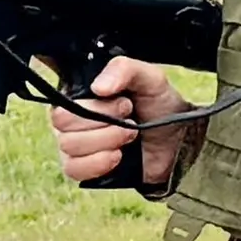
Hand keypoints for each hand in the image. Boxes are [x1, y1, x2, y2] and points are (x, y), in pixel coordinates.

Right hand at [50, 56, 194, 191]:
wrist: (177, 140)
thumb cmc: (159, 107)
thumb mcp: (149, 78)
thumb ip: (124, 69)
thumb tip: (98, 87)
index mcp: (79, 97)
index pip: (63, 107)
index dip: (95, 108)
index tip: (125, 104)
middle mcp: (70, 121)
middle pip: (64, 129)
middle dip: (105, 127)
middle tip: (130, 122)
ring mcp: (74, 147)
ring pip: (69, 148)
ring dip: (106, 143)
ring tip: (129, 138)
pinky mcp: (83, 170)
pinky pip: (73, 170)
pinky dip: (98, 163)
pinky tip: (118, 157)